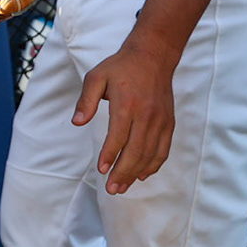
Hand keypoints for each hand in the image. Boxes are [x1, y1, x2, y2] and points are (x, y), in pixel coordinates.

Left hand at [74, 42, 176, 194]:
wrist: (153, 57)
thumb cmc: (120, 67)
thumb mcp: (96, 77)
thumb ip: (86, 100)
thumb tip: (77, 122)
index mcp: (127, 103)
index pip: (118, 136)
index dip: (110, 155)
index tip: (101, 170)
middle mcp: (146, 114)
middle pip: (135, 150)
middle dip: (122, 172)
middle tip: (111, 189)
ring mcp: (160, 120)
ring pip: (150, 153)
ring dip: (136, 173)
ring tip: (122, 187)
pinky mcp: (169, 123)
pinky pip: (163, 149)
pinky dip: (153, 165)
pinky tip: (142, 175)